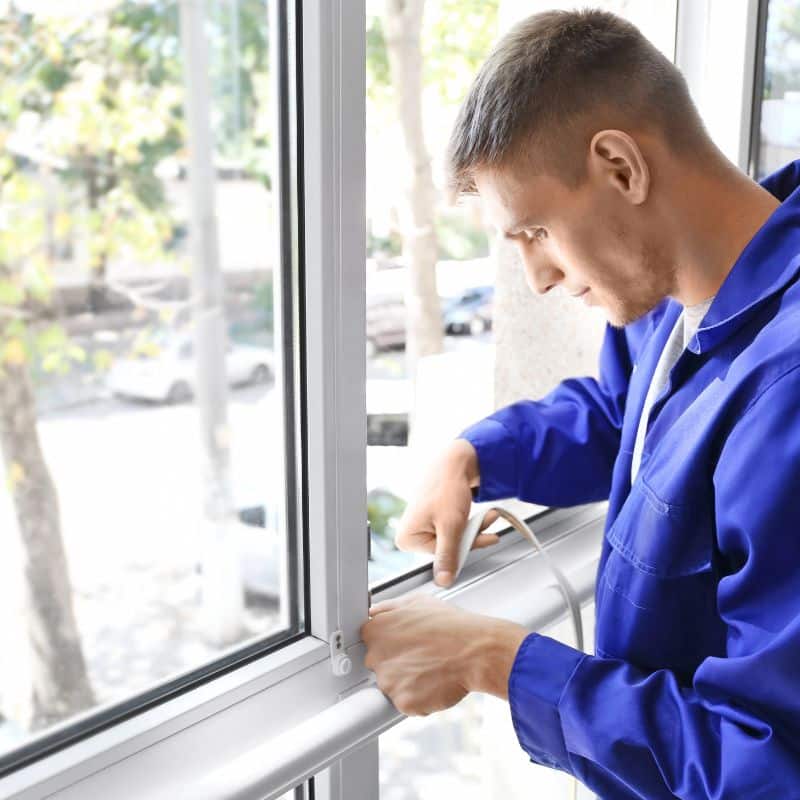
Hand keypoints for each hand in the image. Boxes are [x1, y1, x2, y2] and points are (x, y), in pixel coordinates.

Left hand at [361, 594, 528, 715]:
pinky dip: (420, 698)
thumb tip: (375, 612)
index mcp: (375, 630)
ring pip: (393, 686)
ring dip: (408, 682)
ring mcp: (388, 681)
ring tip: (431, 669)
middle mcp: (376, 656)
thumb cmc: (452, 625)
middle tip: (421, 656)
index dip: (386, 643)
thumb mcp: (417, 602)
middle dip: (396, 662)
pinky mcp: (403, 702)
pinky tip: (435, 683)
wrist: (476, 650)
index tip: (399, 646)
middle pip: (378, 664)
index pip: (368, 641)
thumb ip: (389, 608)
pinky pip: (407, 704)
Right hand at [394, 439, 499, 586]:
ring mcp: (422, 527)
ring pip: (455, 539)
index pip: (441, 556)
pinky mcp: (433, 521)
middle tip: (488, 521)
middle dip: (471, 536)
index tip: (480, 537)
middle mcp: (411, 534)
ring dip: (474, 529)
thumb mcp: (450, 526)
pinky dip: (470, 524)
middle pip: (448, 548)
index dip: (464, 546)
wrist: (455, 461)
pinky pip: (455, 530)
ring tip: (488, 515)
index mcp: (407, 538)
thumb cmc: (447, 487)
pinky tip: (483, 516)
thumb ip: (448, 556)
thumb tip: (443, 582)